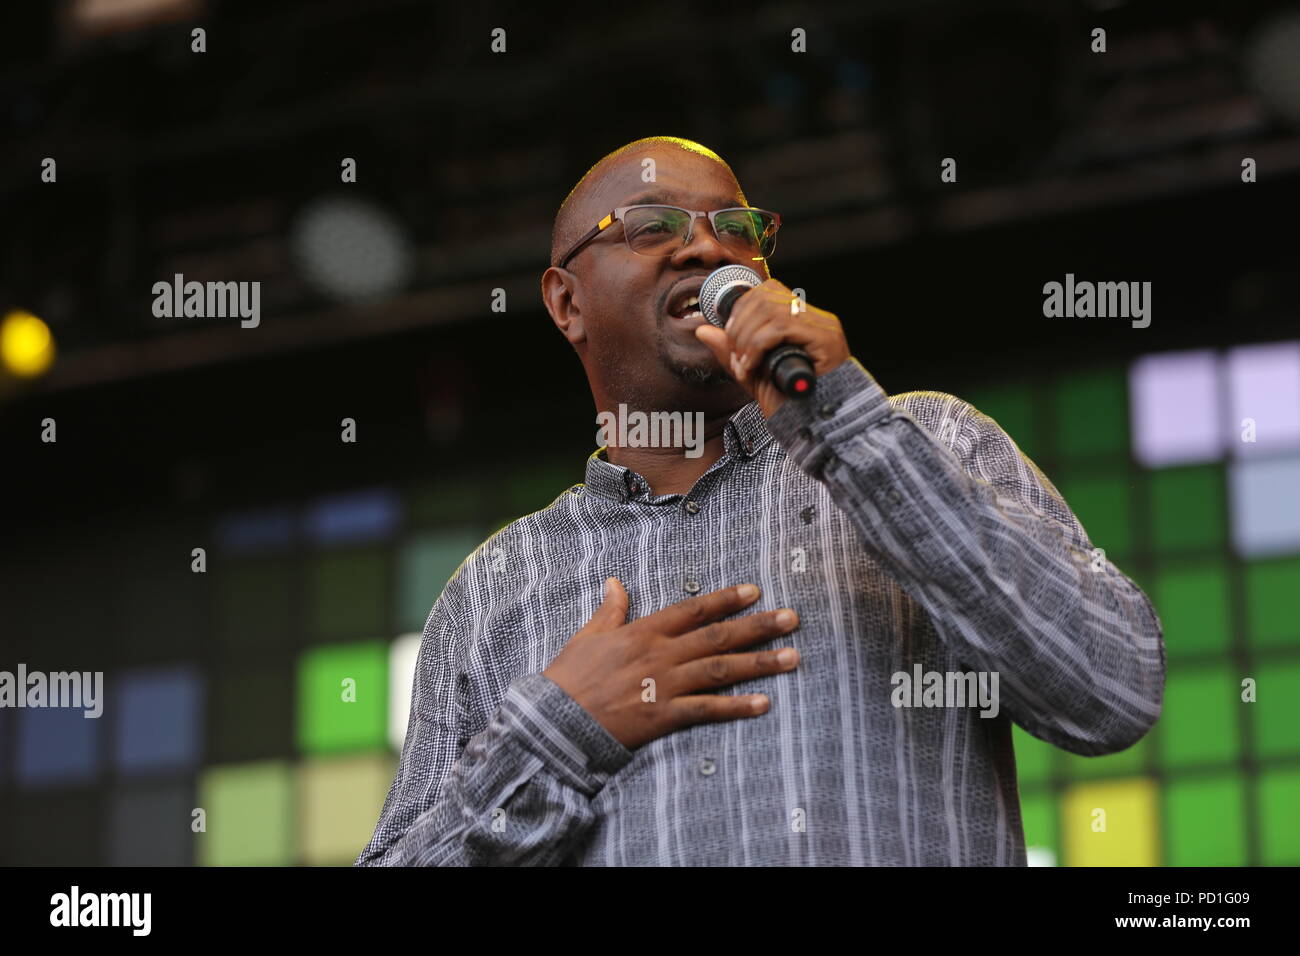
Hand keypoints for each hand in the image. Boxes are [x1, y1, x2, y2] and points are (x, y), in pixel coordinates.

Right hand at [542, 578, 800, 749]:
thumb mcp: (587, 636)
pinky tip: (763, 704)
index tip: (755, 592)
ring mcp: (663, 685)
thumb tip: (617, 582)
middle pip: (717, 637)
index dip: (725, 600)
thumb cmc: (568, 678)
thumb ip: (610, 610)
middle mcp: (659, 655)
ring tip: (792, 657)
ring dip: (759, 664)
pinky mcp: (663, 717)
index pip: (692, 610)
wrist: (553, 721)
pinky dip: (735, 707)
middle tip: (793, 619)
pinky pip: (707, 710)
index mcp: (642, 632)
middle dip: (758, 627)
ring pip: (720, 670)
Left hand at [693, 278, 848, 417]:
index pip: (767, 292)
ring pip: (771, 309)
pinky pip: (781, 327)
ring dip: (746, 338)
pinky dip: (757, 346)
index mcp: (802, 321)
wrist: (811, 430)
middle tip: (736, 356)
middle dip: (740, 326)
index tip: (730, 338)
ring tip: (744, 365)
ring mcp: (824, 328)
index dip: (741, 310)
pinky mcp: (827, 340)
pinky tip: (753, 367)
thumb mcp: (752, 374)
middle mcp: (817, 319)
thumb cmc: (789, 404)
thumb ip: (731, 351)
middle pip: (766, 296)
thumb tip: (703, 329)